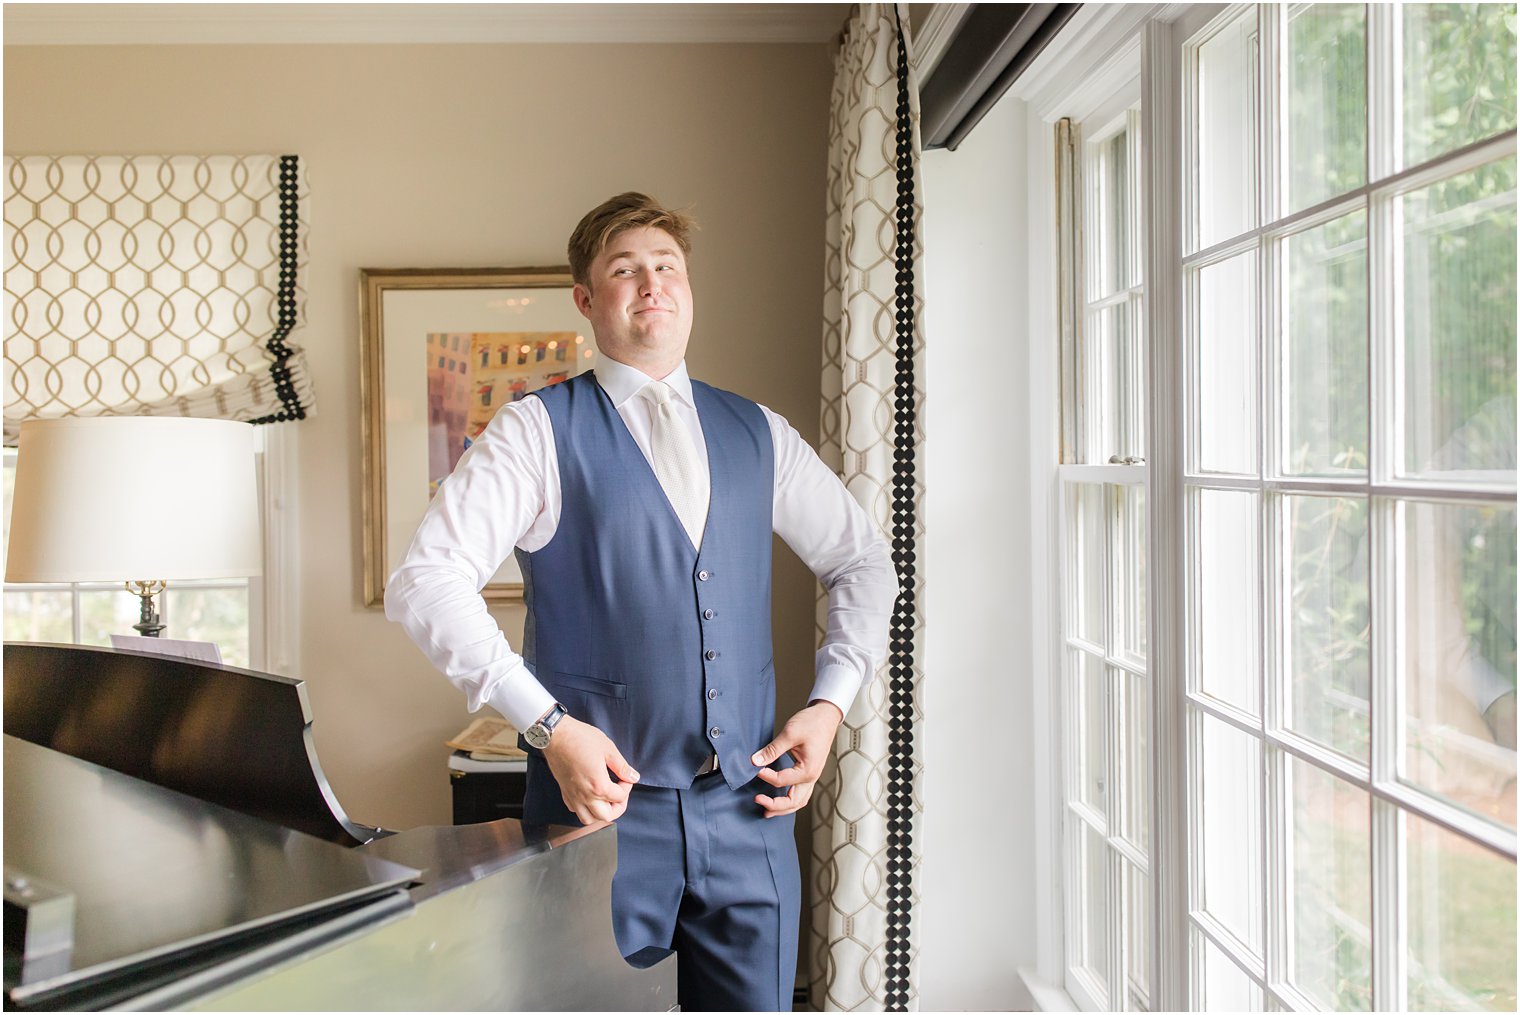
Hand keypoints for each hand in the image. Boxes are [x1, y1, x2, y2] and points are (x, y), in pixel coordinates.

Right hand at [541, 715, 639, 824]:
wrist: (556, 735)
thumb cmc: (579, 739)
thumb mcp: (608, 749)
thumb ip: (622, 767)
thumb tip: (633, 777)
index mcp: (598, 786)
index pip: (619, 797)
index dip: (627, 787)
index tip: (626, 777)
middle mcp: (585, 796)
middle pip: (606, 816)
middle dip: (617, 807)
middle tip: (619, 793)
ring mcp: (573, 796)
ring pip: (588, 819)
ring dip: (600, 813)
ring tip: (605, 799)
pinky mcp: (564, 792)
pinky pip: (575, 810)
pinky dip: (584, 809)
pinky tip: (589, 797)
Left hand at [750, 700, 843, 817]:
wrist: (826, 716)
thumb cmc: (812, 723)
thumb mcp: (790, 734)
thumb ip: (772, 750)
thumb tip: (755, 761)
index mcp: (808, 770)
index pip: (781, 781)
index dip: (765, 776)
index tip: (754, 768)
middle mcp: (812, 777)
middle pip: (793, 801)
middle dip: (775, 806)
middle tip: (757, 800)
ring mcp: (812, 777)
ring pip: (798, 801)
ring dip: (783, 808)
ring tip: (766, 810)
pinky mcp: (809, 773)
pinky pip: (800, 794)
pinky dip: (789, 801)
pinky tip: (779, 799)